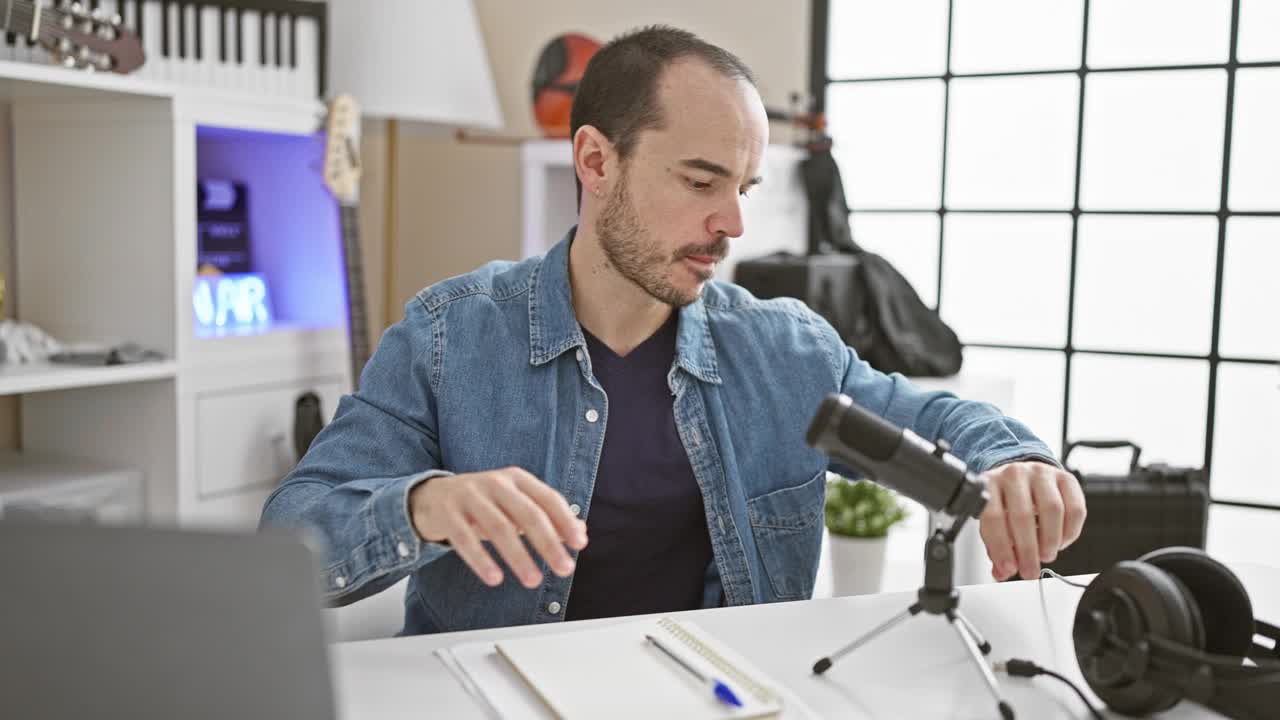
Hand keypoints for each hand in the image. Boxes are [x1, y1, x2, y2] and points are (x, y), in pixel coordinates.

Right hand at [409, 467, 587, 588]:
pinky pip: (465, 539)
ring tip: (533, 580)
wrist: (432, 496)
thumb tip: (582, 532)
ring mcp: (469, 496)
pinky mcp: (447, 513)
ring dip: (519, 557)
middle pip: (528, 514)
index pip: (548, 498)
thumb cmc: (483, 503)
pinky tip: (495, 578)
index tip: (579, 544)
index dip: (566, 521)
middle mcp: (495, 483)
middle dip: (549, 544)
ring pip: (499, 528)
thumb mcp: (515, 504)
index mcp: (517, 479)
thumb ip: (547, 517)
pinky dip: (481, 560)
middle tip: (565, 568)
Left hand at [978, 461, 1085, 581]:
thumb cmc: (1008, 502)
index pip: (993, 517)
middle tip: (1030, 570)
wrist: (1025, 476)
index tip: (1009, 568)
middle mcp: (1014, 474)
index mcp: (990, 484)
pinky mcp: (1066, 477)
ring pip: (1052, 509)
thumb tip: (1001, 572)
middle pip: (1023, 514)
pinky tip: (1061, 542)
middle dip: (1028, 550)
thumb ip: (997, 548)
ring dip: (1050, 539)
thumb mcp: (996, 522)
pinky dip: (1070, 531)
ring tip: (1046, 555)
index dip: (1001, 547)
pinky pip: (1075, 507)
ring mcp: (1041, 473)